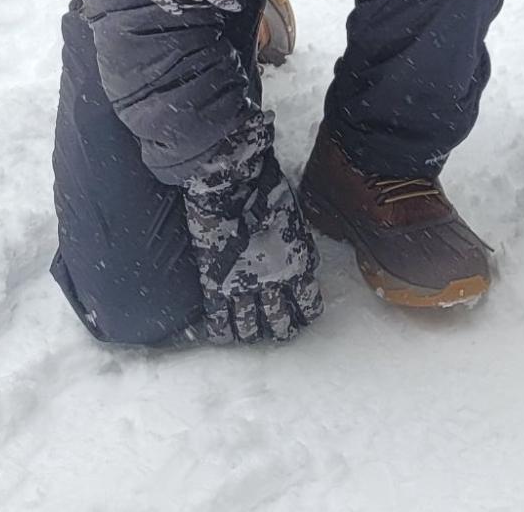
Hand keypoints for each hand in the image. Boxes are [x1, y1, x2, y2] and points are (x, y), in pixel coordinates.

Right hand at [182, 112, 323, 343]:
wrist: (232, 187)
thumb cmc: (266, 193)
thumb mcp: (296, 220)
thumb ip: (301, 247)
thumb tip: (307, 265)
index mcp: (297, 265)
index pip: (307, 302)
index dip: (307, 313)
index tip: (307, 317)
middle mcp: (272, 283)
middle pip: (280, 320)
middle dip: (283, 329)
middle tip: (283, 333)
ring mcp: (242, 288)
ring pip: (250, 326)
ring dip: (254, 334)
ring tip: (254, 336)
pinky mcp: (215, 287)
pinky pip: (219, 320)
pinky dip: (222, 332)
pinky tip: (224, 336)